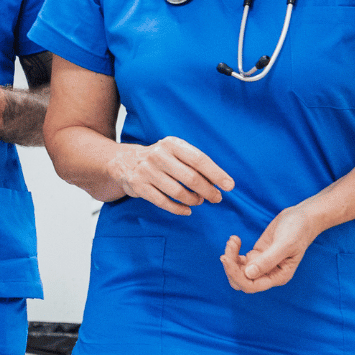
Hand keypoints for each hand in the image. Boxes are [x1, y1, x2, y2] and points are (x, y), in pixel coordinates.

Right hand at [106, 136, 233, 215]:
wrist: (125, 162)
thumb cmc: (160, 158)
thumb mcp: (175, 151)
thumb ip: (195, 163)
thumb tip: (220, 182)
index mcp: (172, 144)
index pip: (199, 159)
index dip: (216, 174)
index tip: (229, 186)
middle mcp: (158, 156)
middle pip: (190, 178)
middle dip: (207, 191)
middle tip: (216, 198)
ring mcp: (147, 171)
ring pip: (178, 192)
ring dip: (193, 200)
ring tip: (199, 201)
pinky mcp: (139, 186)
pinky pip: (163, 202)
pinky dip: (178, 209)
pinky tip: (187, 210)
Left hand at [222, 206, 324, 292]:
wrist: (302, 218)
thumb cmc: (298, 230)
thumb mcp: (285, 244)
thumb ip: (268, 260)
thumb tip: (248, 274)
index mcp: (278, 277)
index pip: (251, 285)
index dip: (236, 275)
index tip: (226, 257)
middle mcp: (269, 275)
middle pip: (242, 281)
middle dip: (231, 267)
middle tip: (230, 246)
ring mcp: (261, 265)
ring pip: (239, 271)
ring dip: (231, 257)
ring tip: (233, 240)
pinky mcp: (257, 256)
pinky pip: (239, 260)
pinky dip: (234, 252)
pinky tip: (235, 239)